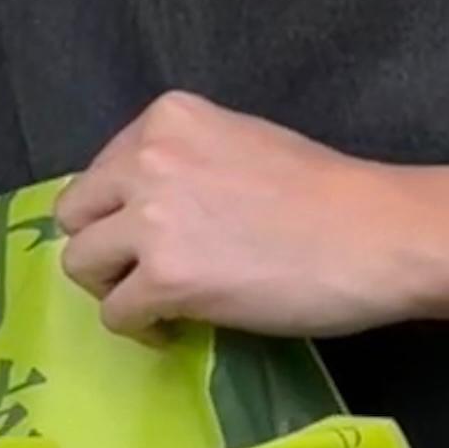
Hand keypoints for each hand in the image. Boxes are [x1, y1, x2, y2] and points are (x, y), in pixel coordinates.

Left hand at [53, 94, 432, 339]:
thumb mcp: (239, 142)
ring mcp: (151, 220)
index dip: (120, 210)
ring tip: (156, 303)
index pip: (101, 170)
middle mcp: (146, 159)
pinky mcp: (164, 278)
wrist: (373, 235)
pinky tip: (174, 329)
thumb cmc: (325, 190)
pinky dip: (140, 329)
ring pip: (81, 264)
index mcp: (166, 118)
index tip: (151, 236)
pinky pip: (117, 313)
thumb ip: (183, 161)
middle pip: (75, 214)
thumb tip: (145, 203)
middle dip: (104, 246)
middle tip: (142, 272)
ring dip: (114, 289)